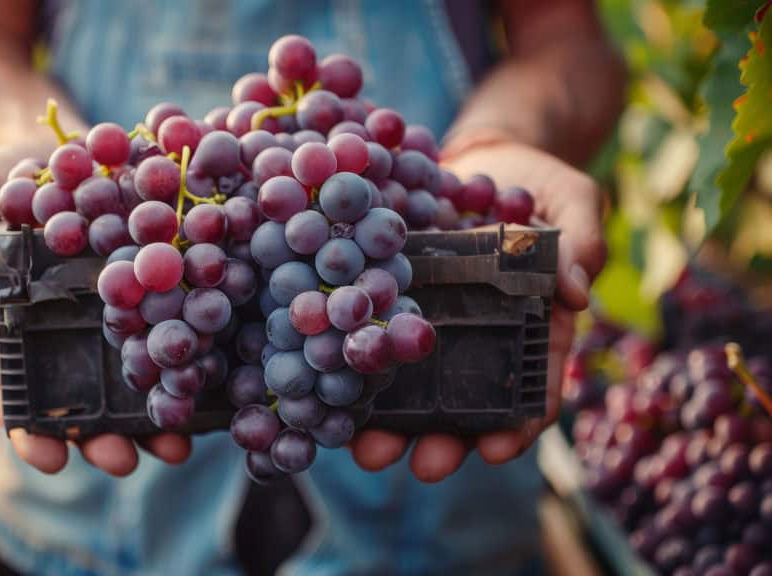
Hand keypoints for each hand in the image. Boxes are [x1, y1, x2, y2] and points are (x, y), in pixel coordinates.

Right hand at [0, 141, 191, 474]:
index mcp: (12, 319)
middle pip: (78, 393)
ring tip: (178, 445)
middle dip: (99, 434)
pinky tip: (210, 384)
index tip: (50, 459)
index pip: (13, 381)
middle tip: (124, 462)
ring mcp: (112, 310)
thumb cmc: (4, 176)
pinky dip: (187, 353)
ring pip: (128, 372)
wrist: (66, 143)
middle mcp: (64, 328)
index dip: (29, 424)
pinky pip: (170, 322)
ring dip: (152, 413)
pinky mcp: (154, 284)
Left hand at [349, 140, 606, 479]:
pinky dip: (353, 362)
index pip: (532, 389)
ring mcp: (432, 321)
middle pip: (465, 403)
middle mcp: (480, 337)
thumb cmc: (539, 182)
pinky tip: (330, 386)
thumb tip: (576, 294)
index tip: (495, 451)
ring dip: (390, 423)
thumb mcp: (571, 202)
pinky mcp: (389, 296)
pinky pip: (372, 334)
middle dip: (444, 440)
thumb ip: (580, 243)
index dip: (518, 425)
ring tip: (363, 450)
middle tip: (421, 466)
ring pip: (412, 384)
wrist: (480, 156)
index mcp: (532, 328)